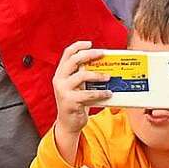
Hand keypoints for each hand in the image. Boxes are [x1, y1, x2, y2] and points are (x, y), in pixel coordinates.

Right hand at [52, 41, 109, 161]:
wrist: (68, 124)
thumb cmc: (75, 102)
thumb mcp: (76, 86)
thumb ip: (82, 75)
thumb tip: (99, 64)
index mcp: (60, 73)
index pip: (67, 54)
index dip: (78, 46)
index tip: (90, 43)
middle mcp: (59, 79)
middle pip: (74, 60)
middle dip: (89, 55)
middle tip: (102, 54)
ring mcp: (63, 90)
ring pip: (81, 76)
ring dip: (97, 75)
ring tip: (108, 76)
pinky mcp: (70, 101)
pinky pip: (88, 94)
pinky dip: (100, 93)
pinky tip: (109, 93)